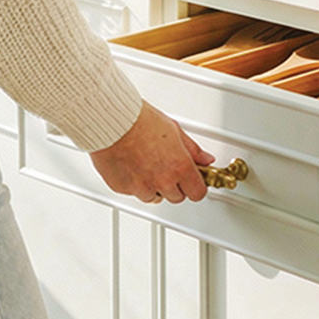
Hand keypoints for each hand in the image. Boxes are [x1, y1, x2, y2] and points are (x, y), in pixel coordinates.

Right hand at [90, 101, 214, 203]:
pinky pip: (134, 193)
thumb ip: (193, 150)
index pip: (197, 193)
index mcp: (179, 167)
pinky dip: (134, 184)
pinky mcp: (123, 188)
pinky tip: (132, 166)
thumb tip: (205, 159)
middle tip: (167, 168)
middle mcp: (162, 181)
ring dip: (154, 187)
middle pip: (177, 197)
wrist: (112, 121)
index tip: (193, 182)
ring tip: (147, 165)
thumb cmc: (140, 121)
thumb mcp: (174, 130)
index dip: (195, 187)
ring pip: (155, 197)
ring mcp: (142, 187)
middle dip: (175, 185)